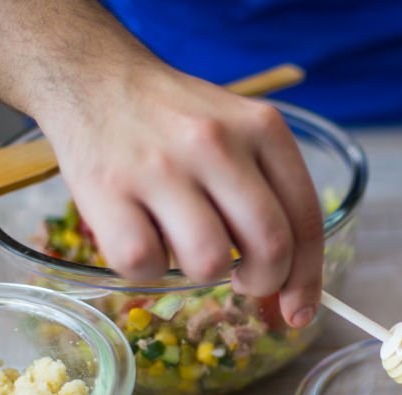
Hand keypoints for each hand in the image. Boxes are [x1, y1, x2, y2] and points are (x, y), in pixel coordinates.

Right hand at [37, 63, 322, 327]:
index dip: (307, 278)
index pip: (305, 220)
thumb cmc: (176, 120)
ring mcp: (160, 167)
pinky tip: (142, 238)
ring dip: (202, 272)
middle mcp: (216, 143)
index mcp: (262, 129)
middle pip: (270, 247)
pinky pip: (144, 265)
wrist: (94, 76)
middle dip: (263, 283)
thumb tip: (292, 286)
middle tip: (244, 280)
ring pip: (210, 263)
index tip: (299, 310)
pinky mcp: (107, 190)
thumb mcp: (240, 131)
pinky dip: (146, 270)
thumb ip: (271, 194)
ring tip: (185, 243)